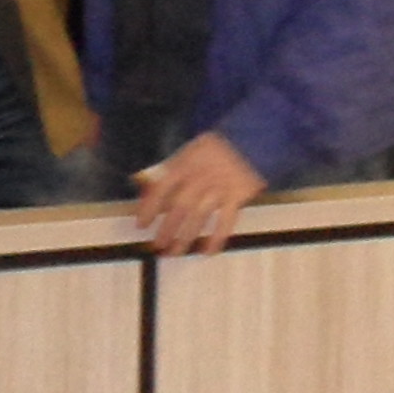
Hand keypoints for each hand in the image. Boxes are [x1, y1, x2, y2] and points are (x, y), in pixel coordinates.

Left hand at [135, 132, 265, 253]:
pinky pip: (226, 221)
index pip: (162, 189)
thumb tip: (148, 192)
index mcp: (185, 165)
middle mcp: (200, 178)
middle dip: (167, 229)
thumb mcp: (189, 151)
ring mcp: (220, 188)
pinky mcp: (238, 196)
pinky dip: (217, 238)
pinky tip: (208, 251)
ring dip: (186, 237)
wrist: (251, 140)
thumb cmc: (214, 148)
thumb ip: (171, 170)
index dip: (149, 208)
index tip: (142, 225)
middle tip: (158, 245)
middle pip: (180, 207)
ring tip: (175, 252)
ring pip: (200, 217)